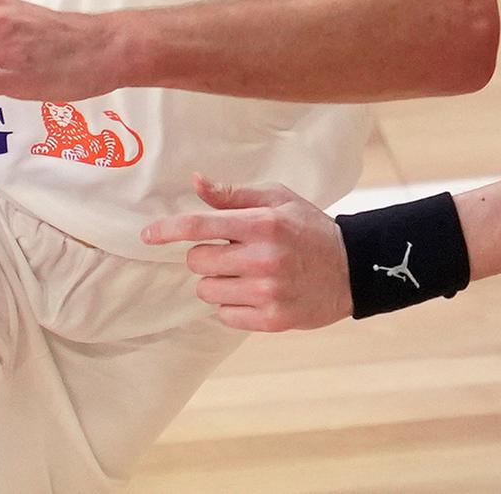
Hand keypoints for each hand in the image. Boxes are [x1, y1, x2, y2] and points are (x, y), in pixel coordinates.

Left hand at [141, 174, 352, 331]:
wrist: (353, 269)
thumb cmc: (310, 229)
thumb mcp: (278, 200)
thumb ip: (234, 195)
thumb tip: (196, 182)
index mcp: (262, 224)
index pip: (200, 226)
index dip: (167, 230)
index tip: (147, 235)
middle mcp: (262, 259)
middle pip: (197, 262)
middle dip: (205, 256)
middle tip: (228, 252)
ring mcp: (267, 293)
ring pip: (207, 291)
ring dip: (217, 281)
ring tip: (244, 273)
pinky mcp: (272, 320)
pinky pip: (224, 316)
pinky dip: (231, 305)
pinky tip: (254, 293)